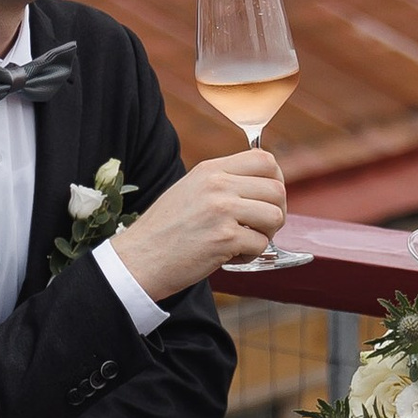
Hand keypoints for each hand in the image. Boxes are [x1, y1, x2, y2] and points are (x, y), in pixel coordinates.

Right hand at [110, 149, 288, 295]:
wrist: (140, 258)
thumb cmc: (165, 230)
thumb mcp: (191, 190)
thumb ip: (222, 182)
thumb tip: (262, 184)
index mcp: (210, 170)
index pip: (264, 159)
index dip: (276, 180)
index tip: (267, 199)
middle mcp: (218, 185)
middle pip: (277, 189)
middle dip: (276, 212)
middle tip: (259, 227)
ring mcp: (222, 210)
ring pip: (275, 216)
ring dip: (266, 234)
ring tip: (243, 241)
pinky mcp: (225, 238)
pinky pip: (261, 244)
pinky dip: (250, 255)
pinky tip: (229, 256)